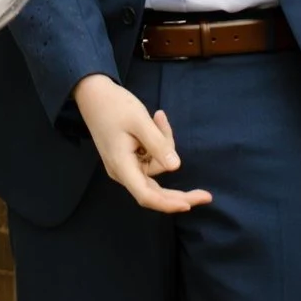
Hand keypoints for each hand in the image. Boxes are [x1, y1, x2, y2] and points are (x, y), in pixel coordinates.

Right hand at [75, 72, 209, 212]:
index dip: (168, 204)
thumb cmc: (115, 106)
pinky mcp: (129, 159)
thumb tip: (176, 167)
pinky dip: (159, 144)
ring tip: (158, 118)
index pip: (146, 195)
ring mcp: (125, 166)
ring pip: (156, 167)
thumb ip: (158, 144)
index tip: (189, 205)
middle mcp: (123, 172)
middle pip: (154, 191)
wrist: (94, 95)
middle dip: (180, 194)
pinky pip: (151, 158)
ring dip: (165, 146)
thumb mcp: (140, 121)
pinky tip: (156, 120)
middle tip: (207, 196)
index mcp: (122, 166)